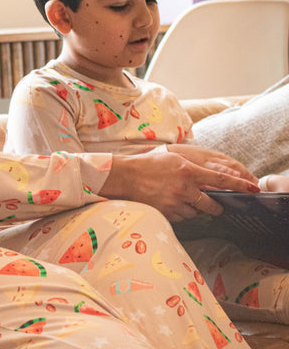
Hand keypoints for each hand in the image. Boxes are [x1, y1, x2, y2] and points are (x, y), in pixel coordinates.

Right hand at [98, 149, 260, 221]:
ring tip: (177, 199)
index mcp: (187, 170)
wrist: (125, 176)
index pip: (220, 179)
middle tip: (214, 206)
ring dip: (192, 208)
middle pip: (211, 204)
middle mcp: (184, 187)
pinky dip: (180, 213)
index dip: (239, 184)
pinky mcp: (167, 213)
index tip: (252, 189)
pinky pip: (182, 218)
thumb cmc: (148, 165)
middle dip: (215, 207)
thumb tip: (209, 179)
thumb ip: (192, 168)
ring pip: (195, 212)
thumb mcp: (173, 159)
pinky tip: (169, 203)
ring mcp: (175, 202)